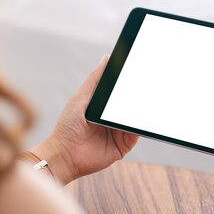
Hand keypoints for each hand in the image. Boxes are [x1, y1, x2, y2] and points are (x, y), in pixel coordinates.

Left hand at [29, 55, 138, 184]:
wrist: (65, 155)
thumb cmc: (67, 126)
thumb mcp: (81, 97)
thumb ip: (94, 80)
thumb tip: (107, 58)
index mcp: (104, 105)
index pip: (121, 91)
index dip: (130, 80)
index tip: (139, 67)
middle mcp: (114, 118)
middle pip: (131, 103)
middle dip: (140, 94)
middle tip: (149, 80)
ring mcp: (120, 131)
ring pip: (136, 117)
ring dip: (142, 109)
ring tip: (148, 97)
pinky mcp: (124, 145)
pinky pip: (137, 133)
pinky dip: (140, 125)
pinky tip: (141, 117)